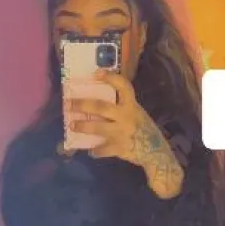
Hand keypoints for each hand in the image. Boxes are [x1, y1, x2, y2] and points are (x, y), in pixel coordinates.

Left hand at [67, 72, 183, 197]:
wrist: (156, 152)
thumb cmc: (143, 129)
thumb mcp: (136, 113)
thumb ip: (122, 107)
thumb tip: (96, 103)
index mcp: (131, 106)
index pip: (123, 86)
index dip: (110, 78)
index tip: (96, 73)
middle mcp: (126, 117)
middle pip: (100, 107)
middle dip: (82, 105)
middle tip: (68, 104)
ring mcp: (122, 133)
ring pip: (97, 128)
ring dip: (82, 126)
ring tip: (71, 125)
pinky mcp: (120, 148)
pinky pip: (102, 149)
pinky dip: (95, 151)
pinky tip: (91, 151)